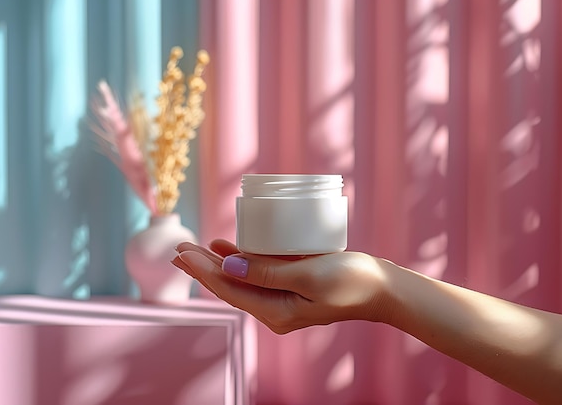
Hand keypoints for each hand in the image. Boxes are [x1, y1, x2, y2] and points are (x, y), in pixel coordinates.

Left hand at [172, 239, 394, 333]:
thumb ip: (267, 273)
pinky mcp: (291, 286)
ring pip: (241, 280)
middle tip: (179, 248)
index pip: (229, 290)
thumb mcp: (308, 276)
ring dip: (217, 264)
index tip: (182, 253)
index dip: (203, 271)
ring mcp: (283, 298)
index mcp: (276, 312)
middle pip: (230, 287)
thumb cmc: (351, 282)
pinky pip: (258, 274)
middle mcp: (275, 309)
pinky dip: (241, 261)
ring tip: (194, 249)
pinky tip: (229, 248)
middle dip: (203, 267)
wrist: (382, 289)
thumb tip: (228, 267)